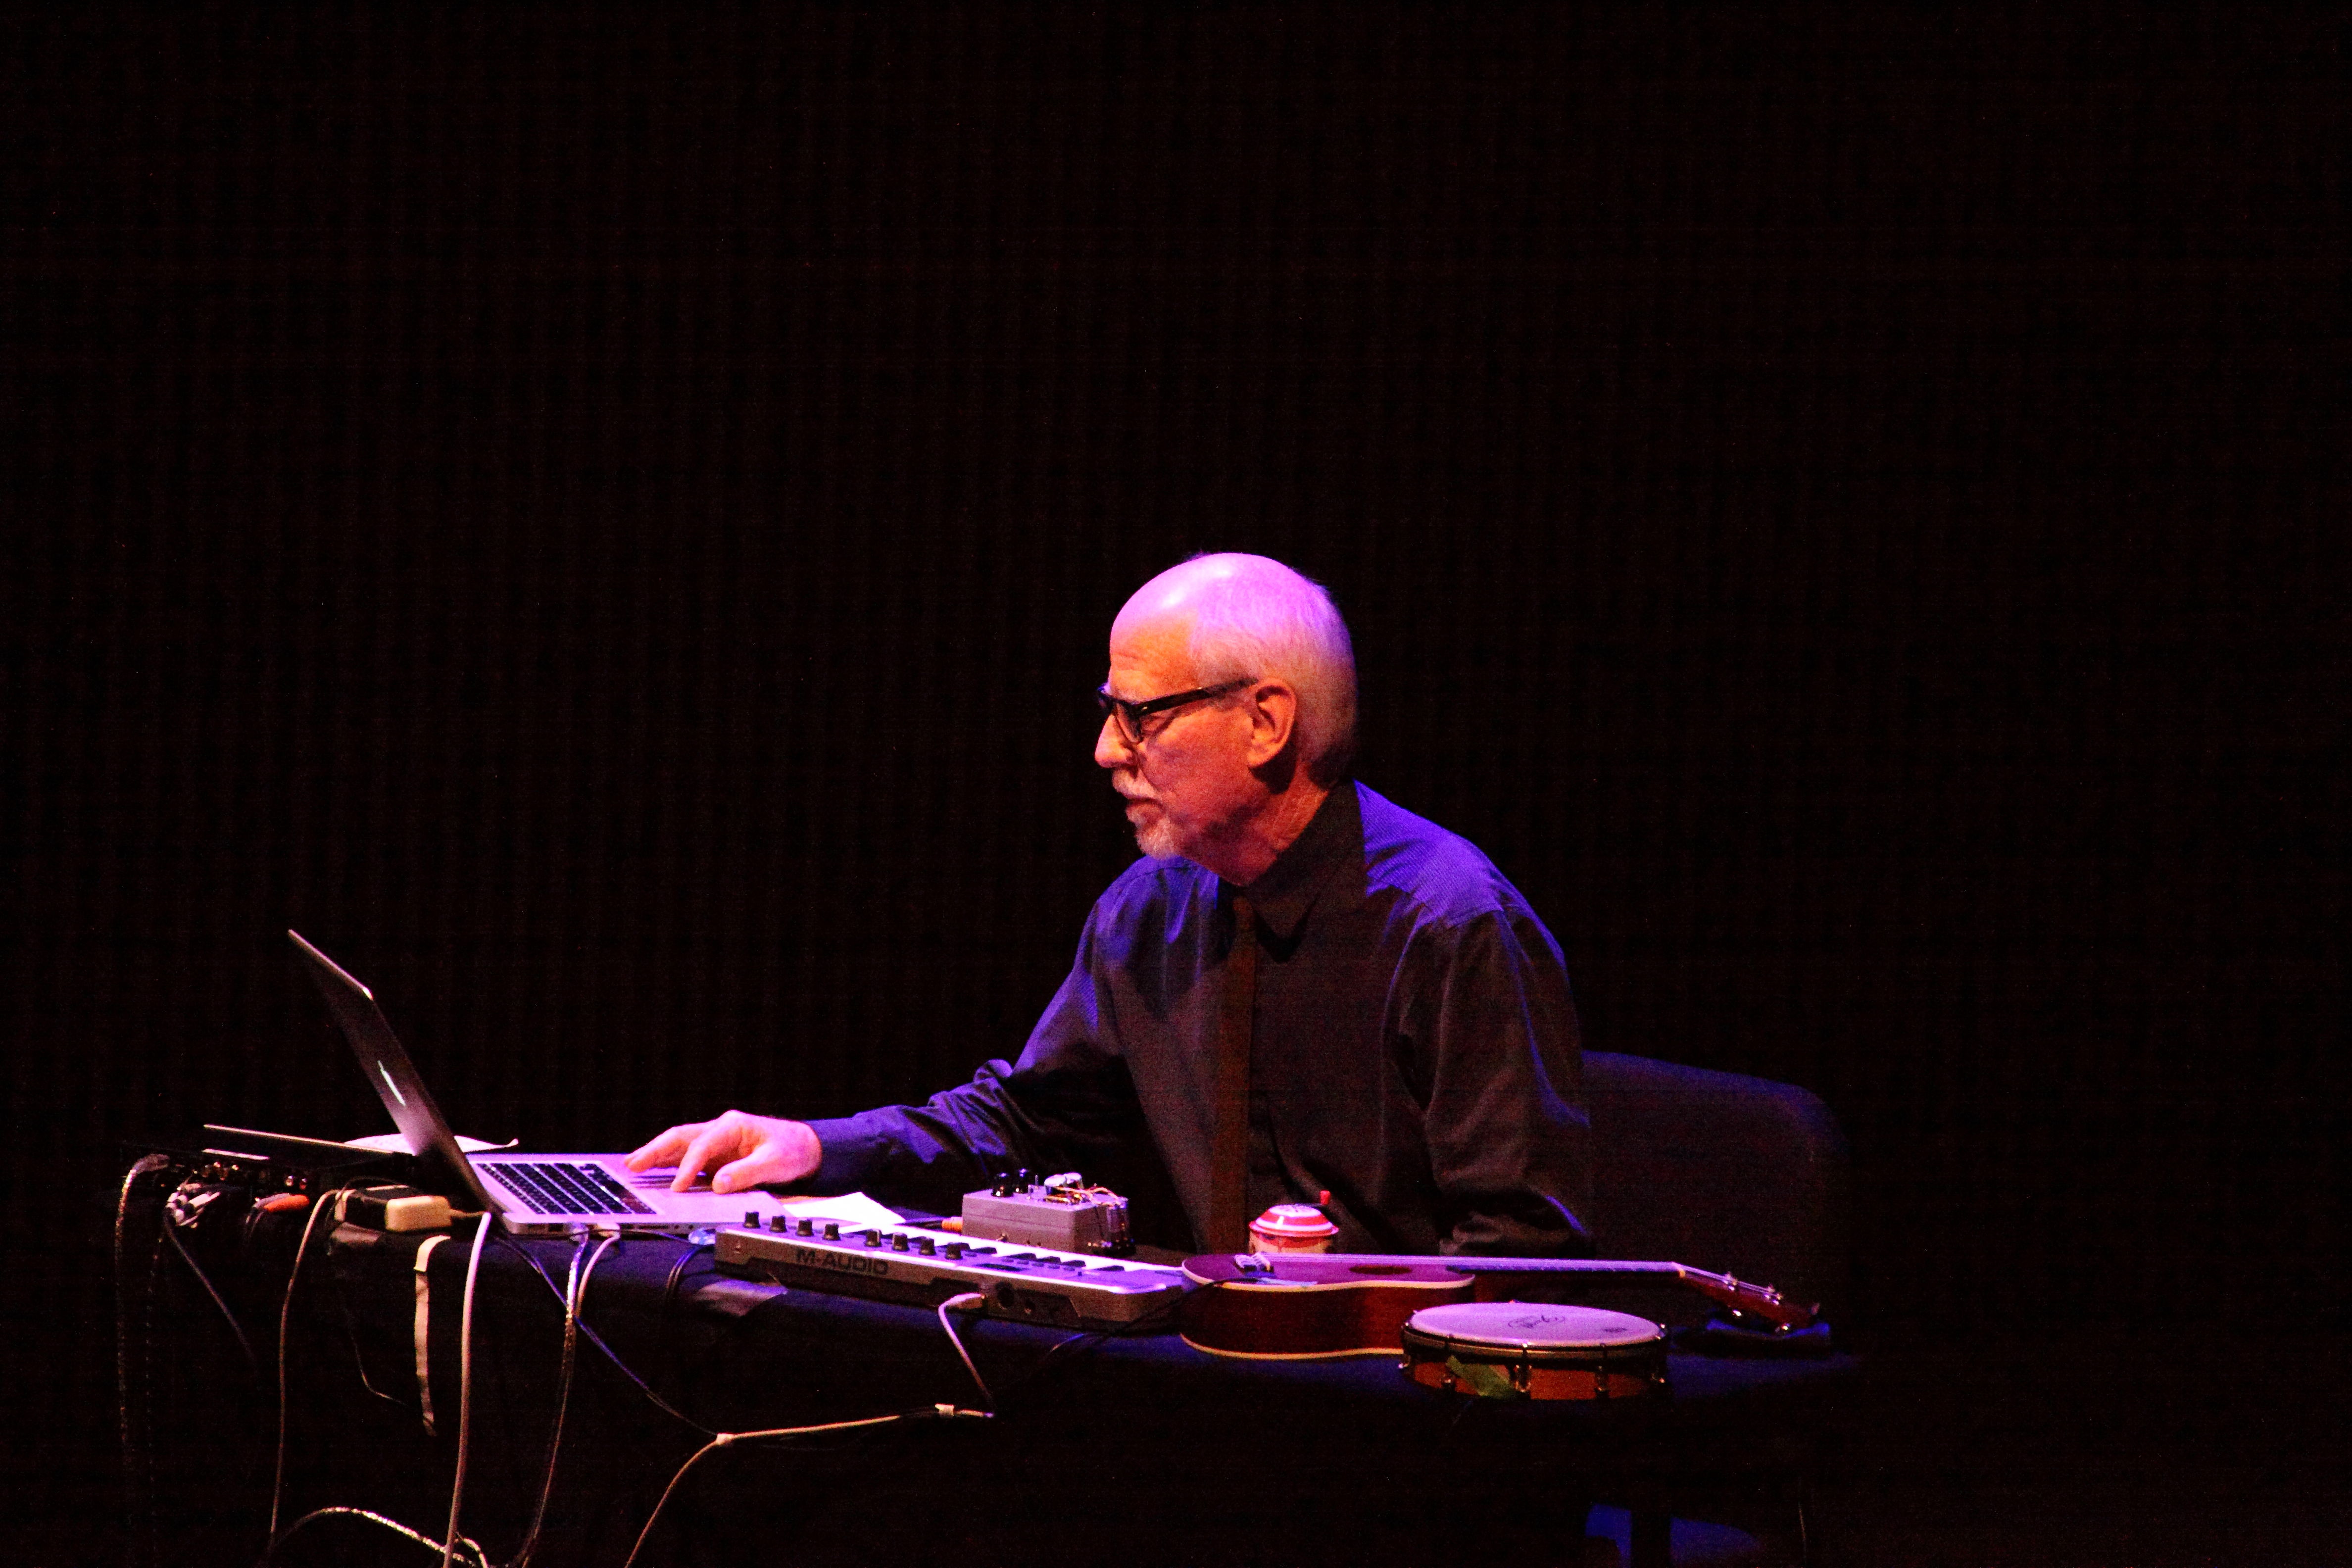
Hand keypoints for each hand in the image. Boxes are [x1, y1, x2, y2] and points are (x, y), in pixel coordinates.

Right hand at [625, 1110, 821, 1193]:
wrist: (803, 1148)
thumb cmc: (791, 1150)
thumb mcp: (774, 1163)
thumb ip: (747, 1174)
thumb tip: (719, 1184)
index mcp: (733, 1126)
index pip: (702, 1145)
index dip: (688, 1167)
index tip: (678, 1187)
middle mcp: (719, 1130)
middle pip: (681, 1137)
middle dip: (656, 1150)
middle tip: (633, 1164)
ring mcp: (715, 1142)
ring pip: (678, 1145)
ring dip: (655, 1155)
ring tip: (631, 1166)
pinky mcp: (713, 1156)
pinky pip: (685, 1157)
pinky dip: (667, 1164)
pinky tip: (651, 1171)